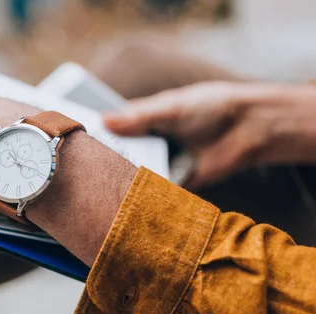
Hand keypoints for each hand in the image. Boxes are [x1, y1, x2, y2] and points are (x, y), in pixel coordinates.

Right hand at [103, 81, 315, 187]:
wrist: (250, 130)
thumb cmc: (212, 107)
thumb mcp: (171, 107)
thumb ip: (139, 116)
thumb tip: (105, 120)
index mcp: (145, 118)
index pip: (112, 126)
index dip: (95, 131)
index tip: (76, 137)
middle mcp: (149, 141)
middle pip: (119, 152)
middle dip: (104, 158)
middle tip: (82, 164)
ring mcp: (160, 162)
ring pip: (133, 172)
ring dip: (121, 176)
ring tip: (99, 181)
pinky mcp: (173, 182)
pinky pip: (152, 189)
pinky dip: (142, 192)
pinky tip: (125, 195)